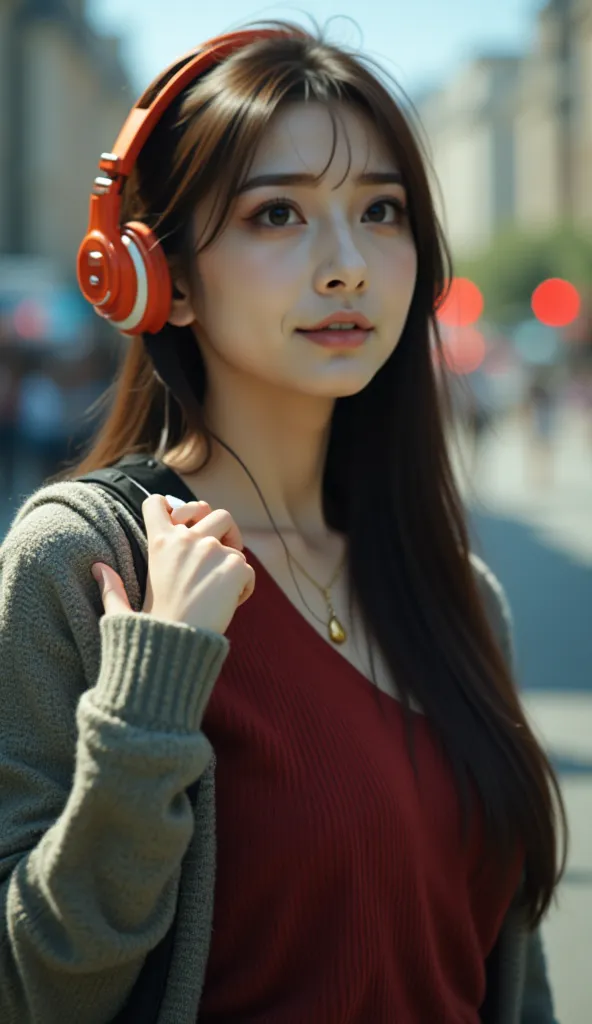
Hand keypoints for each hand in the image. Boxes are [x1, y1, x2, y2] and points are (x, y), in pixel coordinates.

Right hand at [92, 495, 254, 634]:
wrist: (176, 648)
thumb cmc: (150, 632)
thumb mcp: (122, 608)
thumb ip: (110, 586)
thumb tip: (98, 568)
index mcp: (159, 543)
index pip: (156, 503)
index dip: (169, 506)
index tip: (177, 518)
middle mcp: (187, 540)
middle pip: (215, 512)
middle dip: (223, 530)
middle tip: (221, 552)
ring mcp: (212, 551)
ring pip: (237, 543)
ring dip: (235, 557)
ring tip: (225, 582)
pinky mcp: (234, 567)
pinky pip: (248, 570)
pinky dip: (244, 587)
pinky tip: (230, 605)